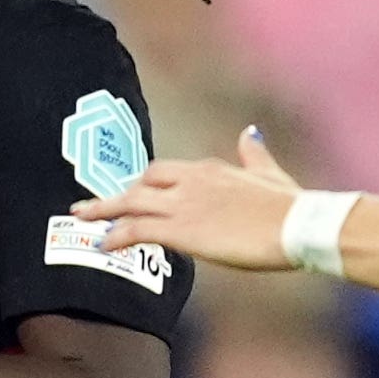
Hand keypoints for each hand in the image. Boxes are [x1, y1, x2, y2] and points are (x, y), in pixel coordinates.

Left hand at [90, 127, 302, 272]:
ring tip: (81, 218)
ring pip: (131, 202)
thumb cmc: (290, 206)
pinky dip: (116, 235)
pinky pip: (137, 229)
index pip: (166, 171)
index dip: (147, 185)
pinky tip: (103, 244)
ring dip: (103, 209)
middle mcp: (191, 180)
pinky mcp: (181, 229)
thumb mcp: (270, 173)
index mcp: (210, 168)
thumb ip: (255, 154)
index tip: (134, 194)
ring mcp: (184, 204)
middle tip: (91, 205)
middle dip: (118, 194)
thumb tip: (250, 133)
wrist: (297, 225)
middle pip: (142, 182)